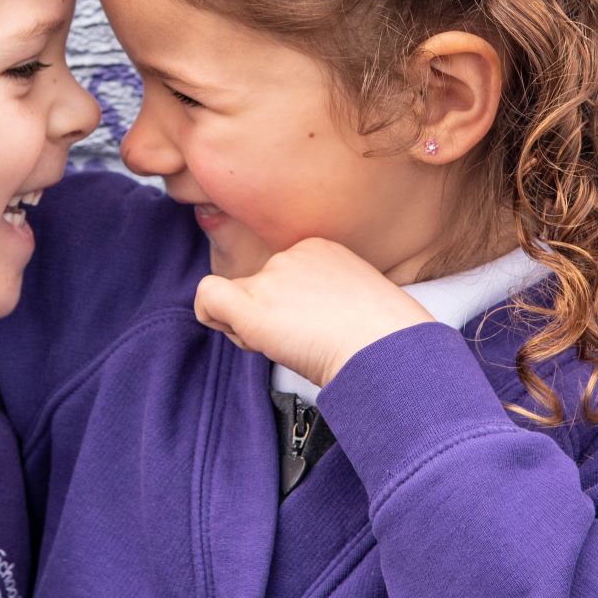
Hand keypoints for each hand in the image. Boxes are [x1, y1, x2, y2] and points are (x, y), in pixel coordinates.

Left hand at [192, 238, 436, 388]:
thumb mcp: (355, 300)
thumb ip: (317, 296)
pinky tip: (247, 337)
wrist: (390, 349)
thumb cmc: (384, 338)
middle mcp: (290, 254)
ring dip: (252, 329)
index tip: (315, 329)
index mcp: (318, 248)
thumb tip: (293, 315)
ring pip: (235, 299)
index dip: (287, 309)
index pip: (278, 276)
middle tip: (303, 342)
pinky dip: (213, 317)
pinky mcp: (254, 302)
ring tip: (291, 345)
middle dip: (268, 318)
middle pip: (255, 287)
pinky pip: (207, 297)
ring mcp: (271, 276)